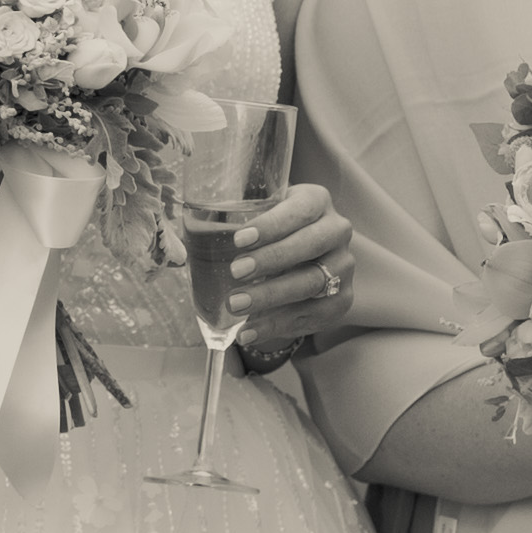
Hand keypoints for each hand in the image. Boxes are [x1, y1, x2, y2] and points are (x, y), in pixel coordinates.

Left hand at [211, 179, 359, 365]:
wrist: (305, 257)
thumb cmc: (275, 231)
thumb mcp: (262, 214)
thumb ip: (238, 215)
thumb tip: (187, 224)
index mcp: (316, 201)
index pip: (301, 209)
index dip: (273, 224)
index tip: (240, 239)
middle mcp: (337, 231)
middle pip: (311, 244)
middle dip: (272, 259)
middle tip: (236, 272)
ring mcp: (344, 267)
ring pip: (312, 282)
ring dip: (272, 296)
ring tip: (236, 305)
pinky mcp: (342, 299)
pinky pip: (313, 315)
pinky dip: (278, 325)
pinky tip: (250, 330)